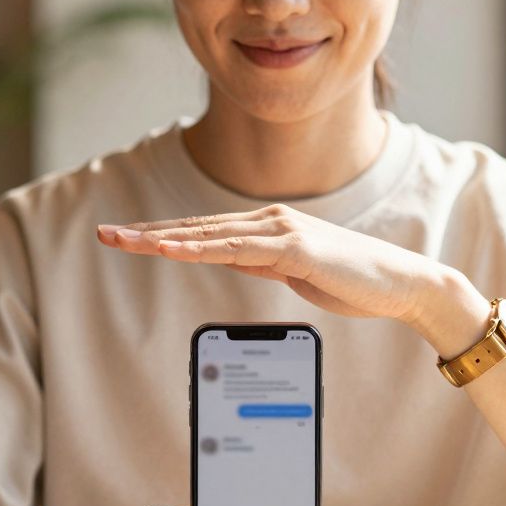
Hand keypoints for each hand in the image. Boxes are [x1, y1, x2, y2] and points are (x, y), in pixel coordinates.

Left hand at [97, 203, 491, 356]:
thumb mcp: (294, 273)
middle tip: (106, 234)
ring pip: (209, 234)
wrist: (398, 284)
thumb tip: (232, 260)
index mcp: (267, 228)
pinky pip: (237, 248)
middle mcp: (268, 221)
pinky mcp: (293, 247)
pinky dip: (200, 247)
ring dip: (163, 238)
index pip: (203, 230)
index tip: (127, 238)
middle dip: (148, 232)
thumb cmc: (351, 281)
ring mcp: (280, 230)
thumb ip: (262, 262)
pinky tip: (172, 249)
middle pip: (195, 226)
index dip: (163, 233)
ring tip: (125, 241)